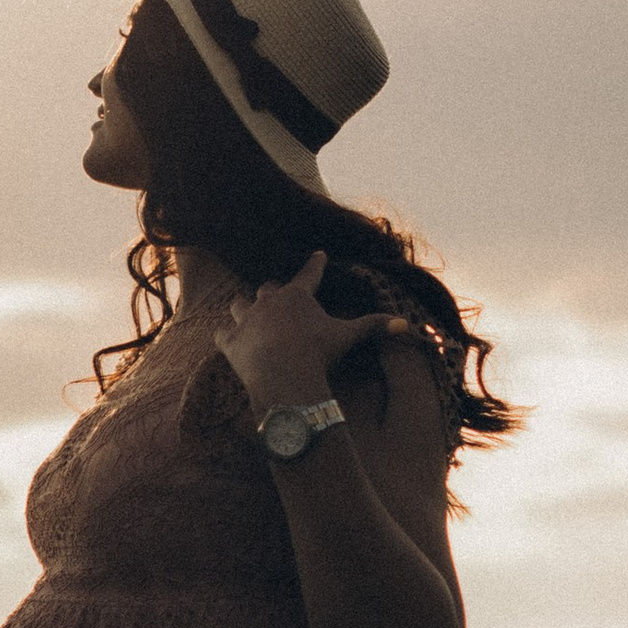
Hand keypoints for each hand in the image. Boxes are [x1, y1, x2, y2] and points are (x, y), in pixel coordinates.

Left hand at [214, 252, 407, 421]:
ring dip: (244, 308)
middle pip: (268, 288)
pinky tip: (226, 337)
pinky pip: (222, 333)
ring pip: (239, 305)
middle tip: (278, 295)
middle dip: (273, 291)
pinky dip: (225, 335)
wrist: (283, 373)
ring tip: (246, 312)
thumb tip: (405, 325)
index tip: (318, 254)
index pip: (309, 274)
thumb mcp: (347, 337)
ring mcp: (247, 320)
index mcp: (298, 296)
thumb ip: (373, 327)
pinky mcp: (230, 341)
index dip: (315, 264)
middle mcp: (269, 302)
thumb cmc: (318, 351)